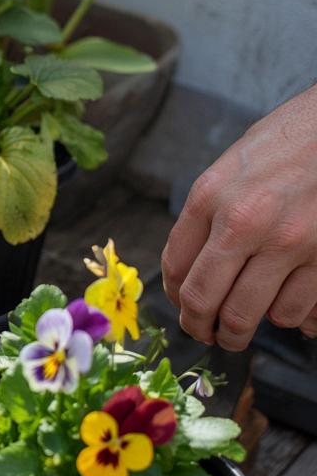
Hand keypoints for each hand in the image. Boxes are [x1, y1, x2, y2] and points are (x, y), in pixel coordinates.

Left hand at [162, 84, 316, 350]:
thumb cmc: (289, 141)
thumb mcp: (232, 167)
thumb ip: (208, 215)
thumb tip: (189, 269)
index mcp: (210, 196)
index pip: (175, 267)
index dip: (175, 298)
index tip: (183, 308)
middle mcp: (245, 222)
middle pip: (206, 300)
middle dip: (201, 327)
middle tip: (207, 334)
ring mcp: (291, 242)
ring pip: (255, 315)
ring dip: (248, 328)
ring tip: (247, 326)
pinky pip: (301, 312)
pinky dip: (295, 321)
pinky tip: (292, 313)